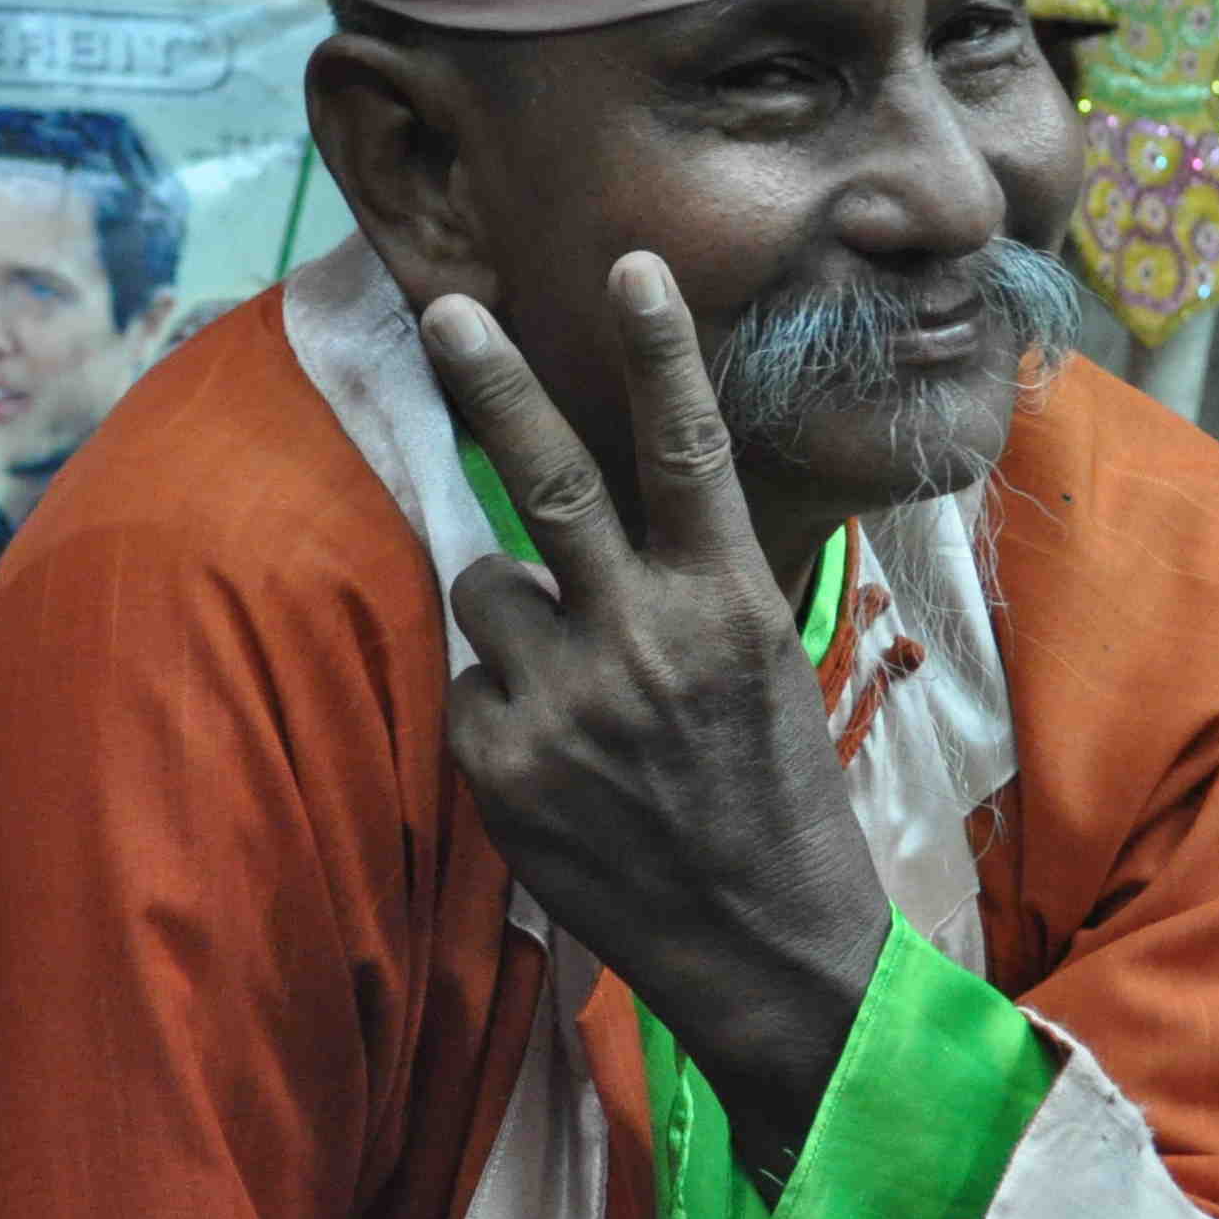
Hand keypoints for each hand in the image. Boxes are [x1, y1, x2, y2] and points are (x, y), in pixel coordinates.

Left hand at [420, 257, 892, 1146]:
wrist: (770, 953)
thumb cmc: (772, 801)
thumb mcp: (762, 667)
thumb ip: (678, 587)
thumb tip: (573, 527)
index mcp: (730, 604)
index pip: (687, 450)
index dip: (657, 350)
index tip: (629, 264)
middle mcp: (648, 639)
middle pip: (551, 483)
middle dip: (493, 385)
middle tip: (447, 310)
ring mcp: (569, 703)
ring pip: (485, 593)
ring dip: (510, 623)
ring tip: (576, 698)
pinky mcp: (505, 768)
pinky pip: (466, 689)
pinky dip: (495, 713)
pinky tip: (557, 769)